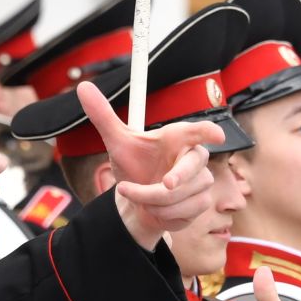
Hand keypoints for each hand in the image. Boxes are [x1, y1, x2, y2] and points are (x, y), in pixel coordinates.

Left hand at [78, 81, 222, 248]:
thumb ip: (103, 116)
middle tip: (166, 185)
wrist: (136, 202)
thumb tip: (83, 87)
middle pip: (195, 165)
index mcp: (176, 138)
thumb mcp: (117, 142)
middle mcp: (193, 158)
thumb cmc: (133, 167)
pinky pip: (182, 211)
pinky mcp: (201, 203)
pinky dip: (161, 213)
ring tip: (141, 196)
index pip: (197, 131)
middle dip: (180, 177)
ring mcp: (201, 181)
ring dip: (153, 200)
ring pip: (181, 194)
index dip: (209, 132)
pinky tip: (155, 209)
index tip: (218, 135)